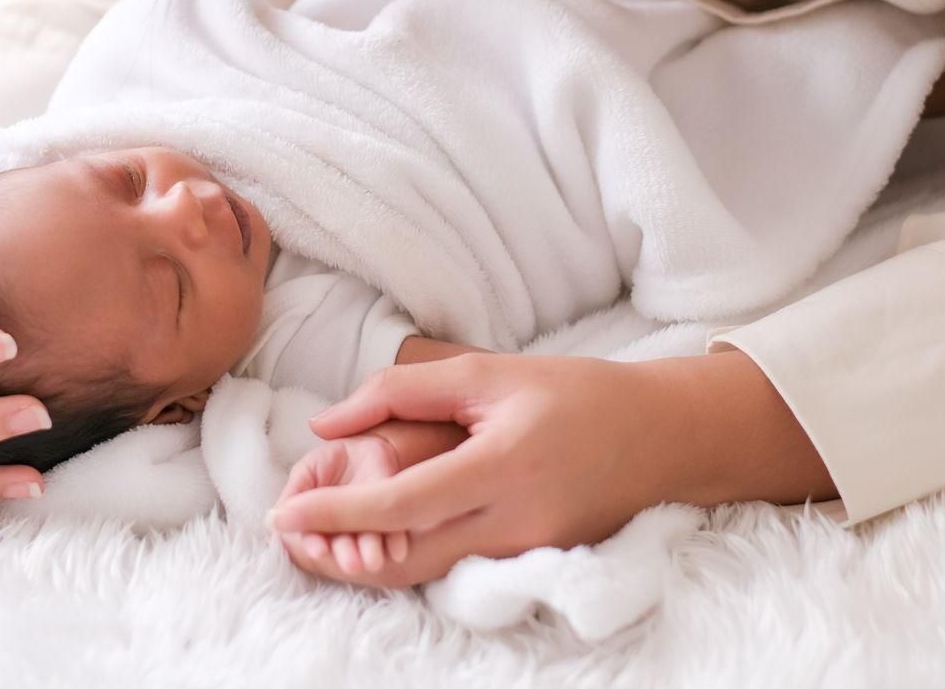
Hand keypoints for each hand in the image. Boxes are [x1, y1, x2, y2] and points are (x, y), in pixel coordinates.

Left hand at [267, 354, 695, 584]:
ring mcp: (526, 551)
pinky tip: (372, 536)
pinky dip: (407, 556)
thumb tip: (326, 422)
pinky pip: (454, 567)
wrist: (661, 437)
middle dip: (336, 554)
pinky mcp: (532, 563)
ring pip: (425, 571)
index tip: (284, 514)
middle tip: (286, 535)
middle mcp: (515, 520)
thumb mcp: (488, 372)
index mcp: (503, 464)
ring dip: (365, 560)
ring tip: (315, 537)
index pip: (403, 502)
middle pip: (405, 559)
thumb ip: (401, 392)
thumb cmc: (572, 392)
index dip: (337, 512)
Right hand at [274, 434, 413, 583]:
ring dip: (369, 553)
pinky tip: (398, 551)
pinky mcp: (393, 521)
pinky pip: (395, 535)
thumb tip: (273, 520)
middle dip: (345, 555)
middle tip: (352, 564)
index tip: (319, 550)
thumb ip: (294, 495)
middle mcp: (342, 531)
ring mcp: (367, 527)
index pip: (312, 537)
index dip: (314, 543)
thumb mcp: (307, 471)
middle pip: (341, 546)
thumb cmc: (331, 461)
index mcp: (316, 523)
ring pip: (367, 544)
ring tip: (374, 561)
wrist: (368, 448)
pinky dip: (396, 543)